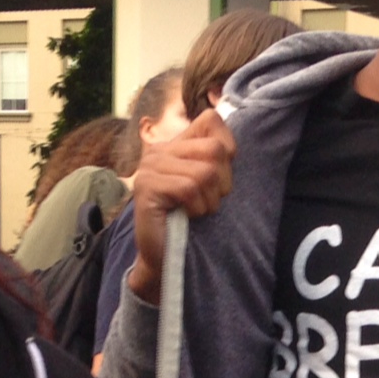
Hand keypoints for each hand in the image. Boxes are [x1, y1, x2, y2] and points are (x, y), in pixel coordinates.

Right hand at [126, 109, 236, 304]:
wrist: (165, 256)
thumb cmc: (191, 222)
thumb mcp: (209, 185)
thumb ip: (216, 160)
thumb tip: (232, 146)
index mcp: (175, 145)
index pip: (211, 120)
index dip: (227, 148)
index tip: (220, 176)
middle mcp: (159, 151)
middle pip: (215, 150)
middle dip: (223, 182)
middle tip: (208, 200)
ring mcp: (150, 167)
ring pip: (205, 172)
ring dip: (209, 200)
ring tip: (195, 210)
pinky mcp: (146, 187)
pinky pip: (189, 188)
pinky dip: (196, 208)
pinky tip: (185, 216)